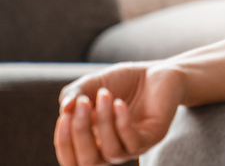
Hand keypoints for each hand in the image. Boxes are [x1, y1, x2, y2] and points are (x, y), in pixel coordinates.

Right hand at [54, 62, 184, 165]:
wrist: (156, 71)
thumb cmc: (121, 81)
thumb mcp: (91, 84)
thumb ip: (73, 94)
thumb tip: (64, 109)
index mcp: (93, 143)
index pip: (72, 161)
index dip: (64, 143)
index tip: (64, 116)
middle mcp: (111, 150)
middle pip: (88, 162)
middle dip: (81, 132)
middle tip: (83, 102)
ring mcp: (133, 146)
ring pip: (111, 151)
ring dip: (103, 122)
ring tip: (104, 94)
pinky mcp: (153, 137)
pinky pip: (133, 142)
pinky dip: (123, 123)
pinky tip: (120, 103)